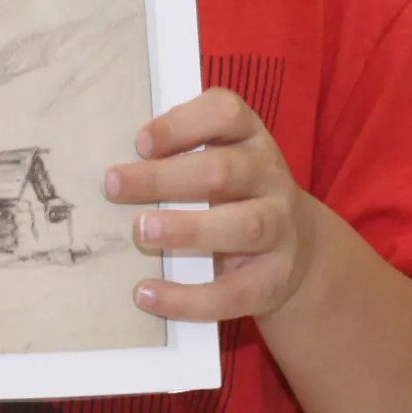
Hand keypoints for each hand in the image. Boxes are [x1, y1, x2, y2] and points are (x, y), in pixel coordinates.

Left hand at [105, 90, 317, 324]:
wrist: (298, 249)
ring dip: (187, 229)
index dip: (182, 124)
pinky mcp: (274, 278)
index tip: (140, 143)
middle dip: (165, 178)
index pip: (226, 114)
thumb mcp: (219, 163)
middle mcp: (270, 177)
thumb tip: (113, 175)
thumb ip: (178, 158)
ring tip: (141, 231)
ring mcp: (280, 228)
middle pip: (224, 171)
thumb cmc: (235, 197)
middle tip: (114, 186)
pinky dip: (188, 298)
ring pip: (243, 225)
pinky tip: (147, 294)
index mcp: (250, 139)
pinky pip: (234, 291)